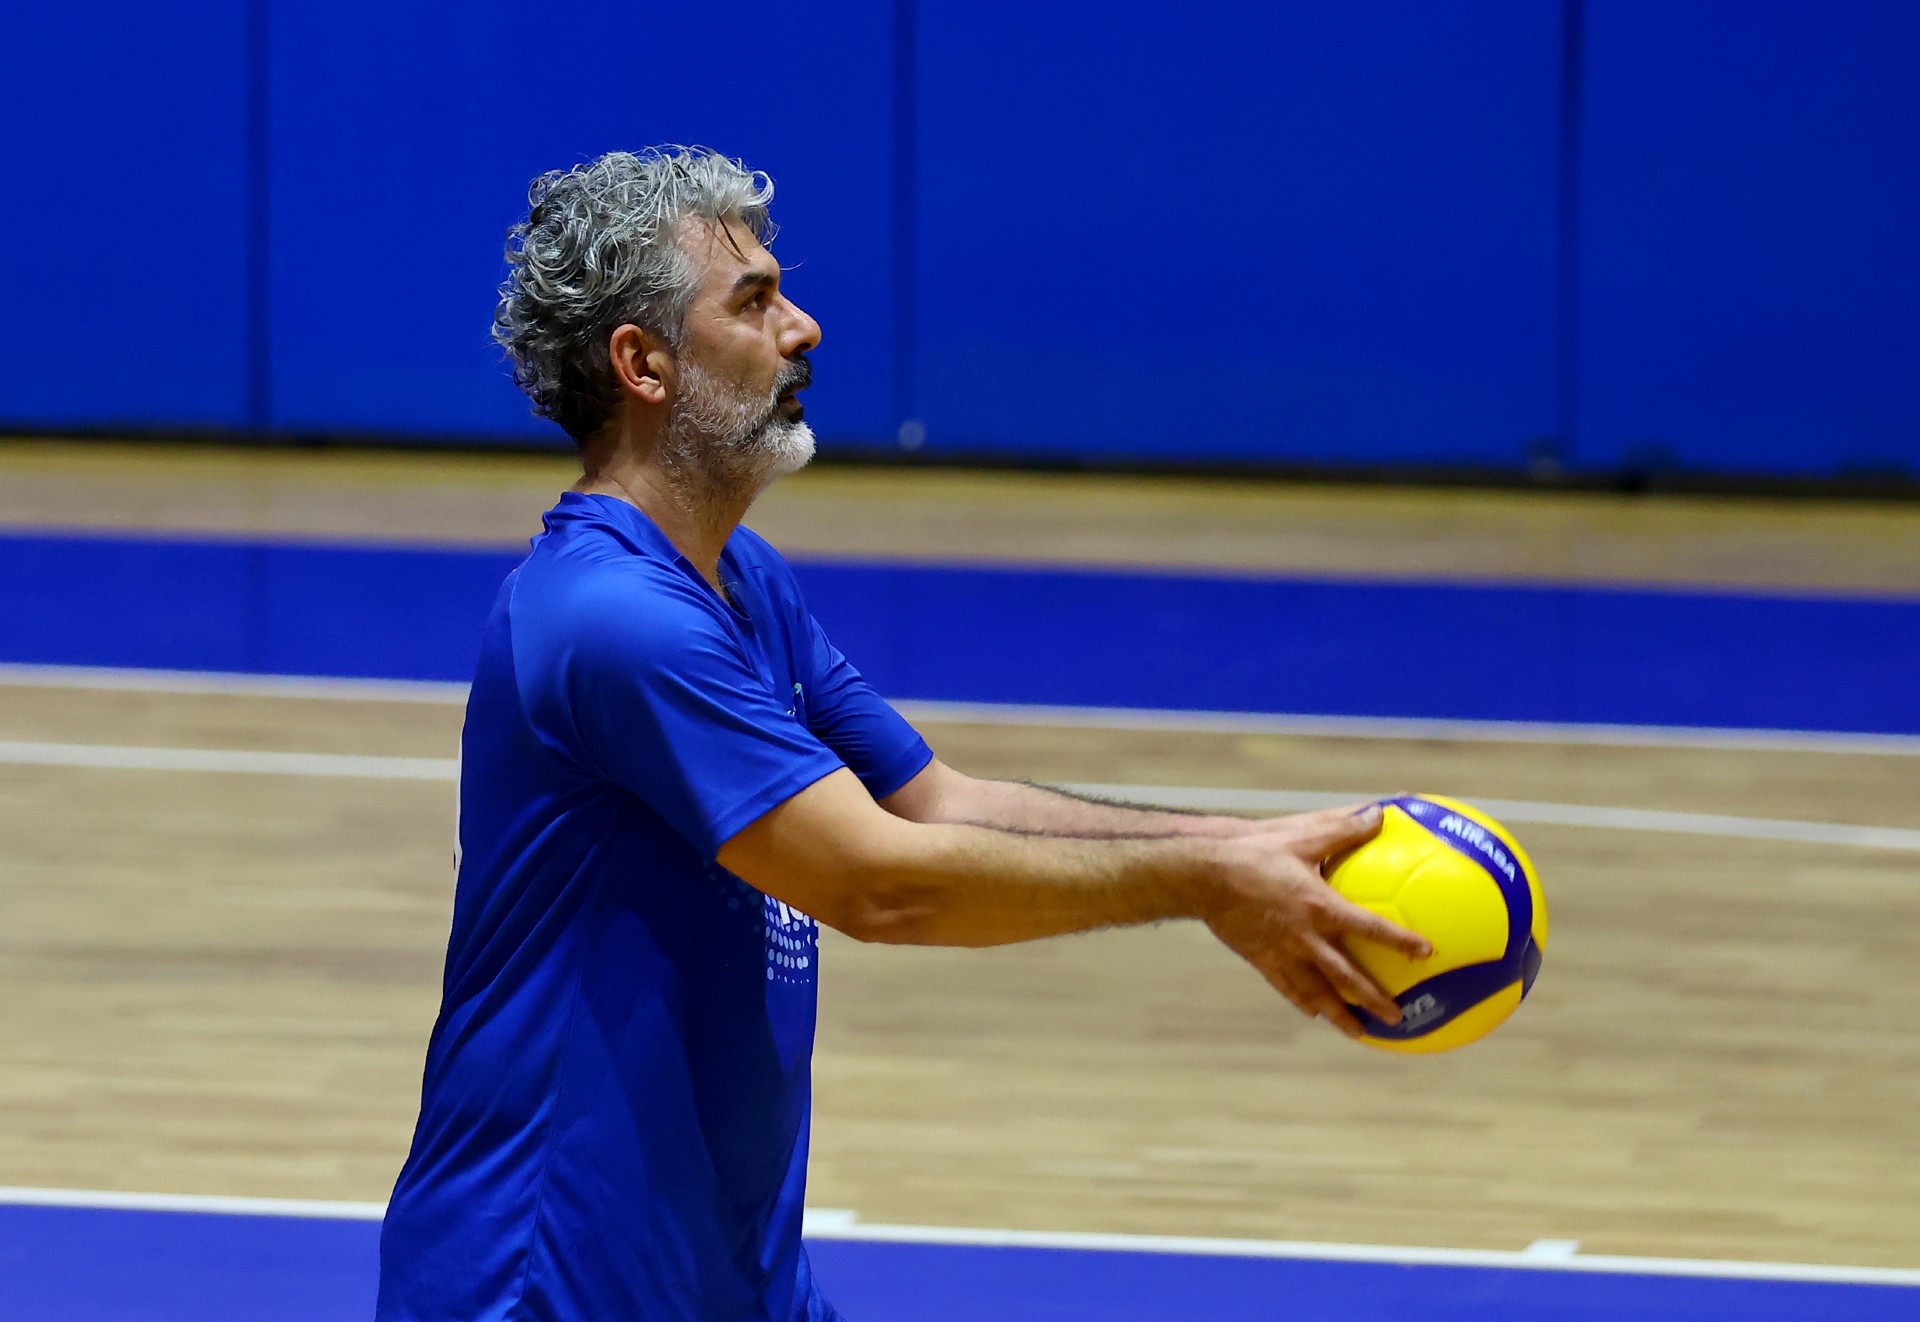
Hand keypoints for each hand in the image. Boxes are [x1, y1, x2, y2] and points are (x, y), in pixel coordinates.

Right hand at [1203, 802, 1431, 1038]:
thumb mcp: (1302, 834)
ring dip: (1340, 1015)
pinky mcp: (1261, 960)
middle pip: (1347, 978)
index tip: (1426, 953)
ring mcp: (1283, 953)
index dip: (1400, 941)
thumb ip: (1344, 827)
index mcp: (1321, 906)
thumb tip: (1381, 813)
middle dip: (1374, 1000)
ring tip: (1359, 1033)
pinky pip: (1287, 988)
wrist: (1204, 875)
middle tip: (1398, 1018)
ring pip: (1317, 993)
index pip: (1370, 928)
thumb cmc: (1254, 850)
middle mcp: (1306, 937)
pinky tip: (1314, 1012)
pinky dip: (1304, 1002)